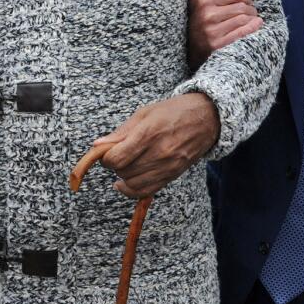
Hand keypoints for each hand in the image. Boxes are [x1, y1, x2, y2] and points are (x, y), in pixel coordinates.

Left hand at [96, 93, 220, 198]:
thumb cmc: (173, 112)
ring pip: (132, 184)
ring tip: (124, 165)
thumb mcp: (144, 113)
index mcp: (149, 134)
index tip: (105, 151)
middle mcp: (159, 153)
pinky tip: (123, 183)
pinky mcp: (172, 176)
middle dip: (114, 164)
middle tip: (116, 154)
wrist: (207, 119)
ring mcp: (167, 167)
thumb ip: (120, 132)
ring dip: (122, 176)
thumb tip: (97, 145)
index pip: (117, 158)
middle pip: (123, 171)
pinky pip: (146, 191)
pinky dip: (131, 190)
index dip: (105, 157)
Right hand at [187, 0, 262, 67]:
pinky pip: (241, 32)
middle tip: (251, 10)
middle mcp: (207, 15)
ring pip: (243, 19)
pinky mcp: (217, 44)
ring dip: (252, 17)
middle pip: (241, 7)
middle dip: (250, 8)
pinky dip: (252, 27)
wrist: (188, 45)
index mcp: (202, 1)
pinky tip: (257, 23)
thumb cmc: (195, 18)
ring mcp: (212, 30)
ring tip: (251, 17)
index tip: (246, 0)